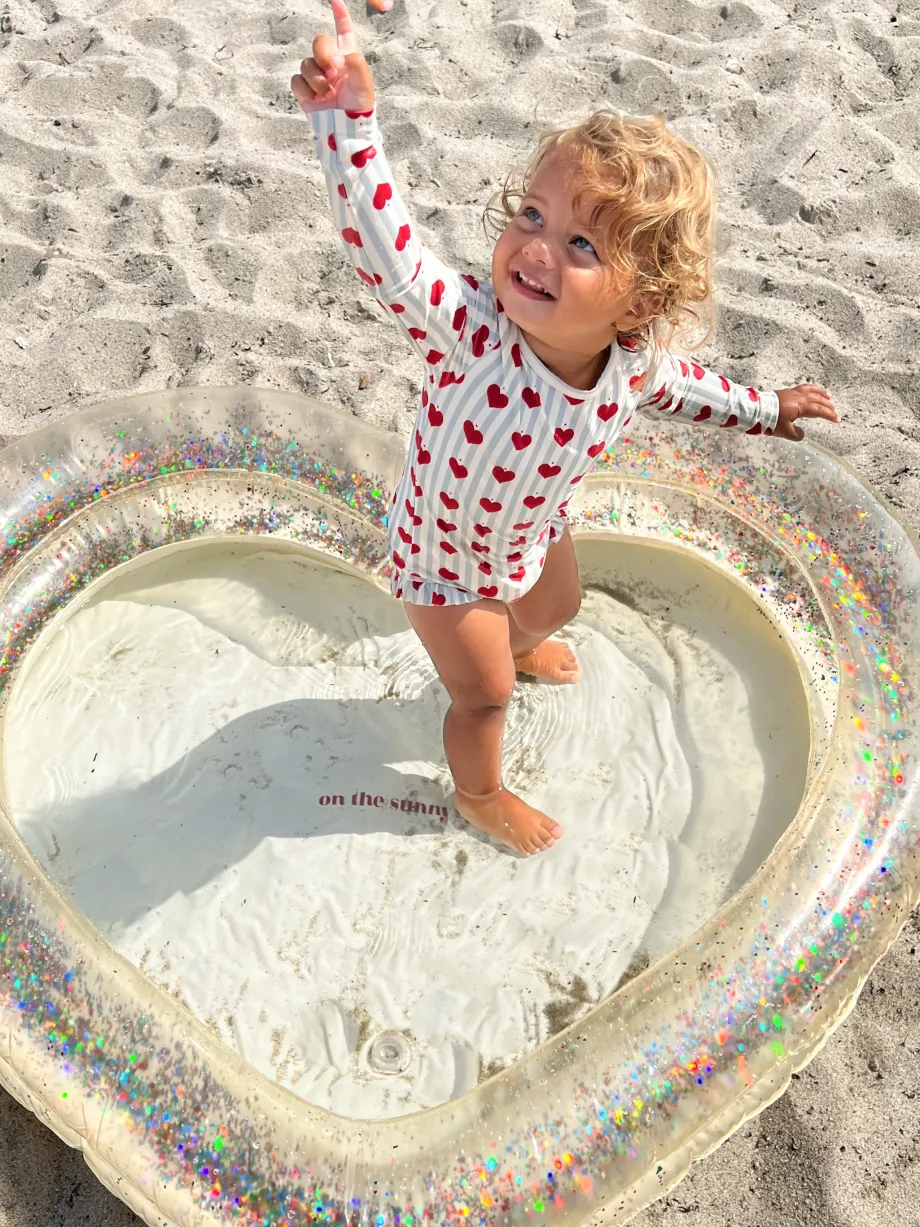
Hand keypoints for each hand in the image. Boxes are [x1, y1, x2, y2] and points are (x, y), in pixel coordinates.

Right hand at [290, 0, 374, 114]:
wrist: (345, 132)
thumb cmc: (358, 109)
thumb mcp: (364, 87)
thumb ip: (357, 66)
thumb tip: (342, 54)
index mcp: (348, 58)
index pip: (343, 30)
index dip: (340, 13)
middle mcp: (331, 63)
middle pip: (318, 42)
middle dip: (322, 53)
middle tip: (331, 70)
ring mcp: (316, 76)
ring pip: (306, 63)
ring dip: (316, 79)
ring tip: (327, 93)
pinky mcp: (304, 90)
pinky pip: (296, 80)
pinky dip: (305, 90)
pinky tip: (316, 99)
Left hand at [773, 383, 838, 441]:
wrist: (756, 410)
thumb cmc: (770, 421)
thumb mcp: (784, 432)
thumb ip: (796, 434)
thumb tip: (802, 434)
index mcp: (801, 406)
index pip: (819, 410)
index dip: (829, 415)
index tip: (837, 420)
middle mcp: (800, 397)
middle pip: (818, 400)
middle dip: (828, 406)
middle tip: (834, 412)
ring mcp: (793, 392)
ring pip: (812, 391)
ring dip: (821, 394)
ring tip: (828, 397)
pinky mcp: (787, 391)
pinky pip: (804, 387)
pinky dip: (811, 389)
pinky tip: (812, 391)